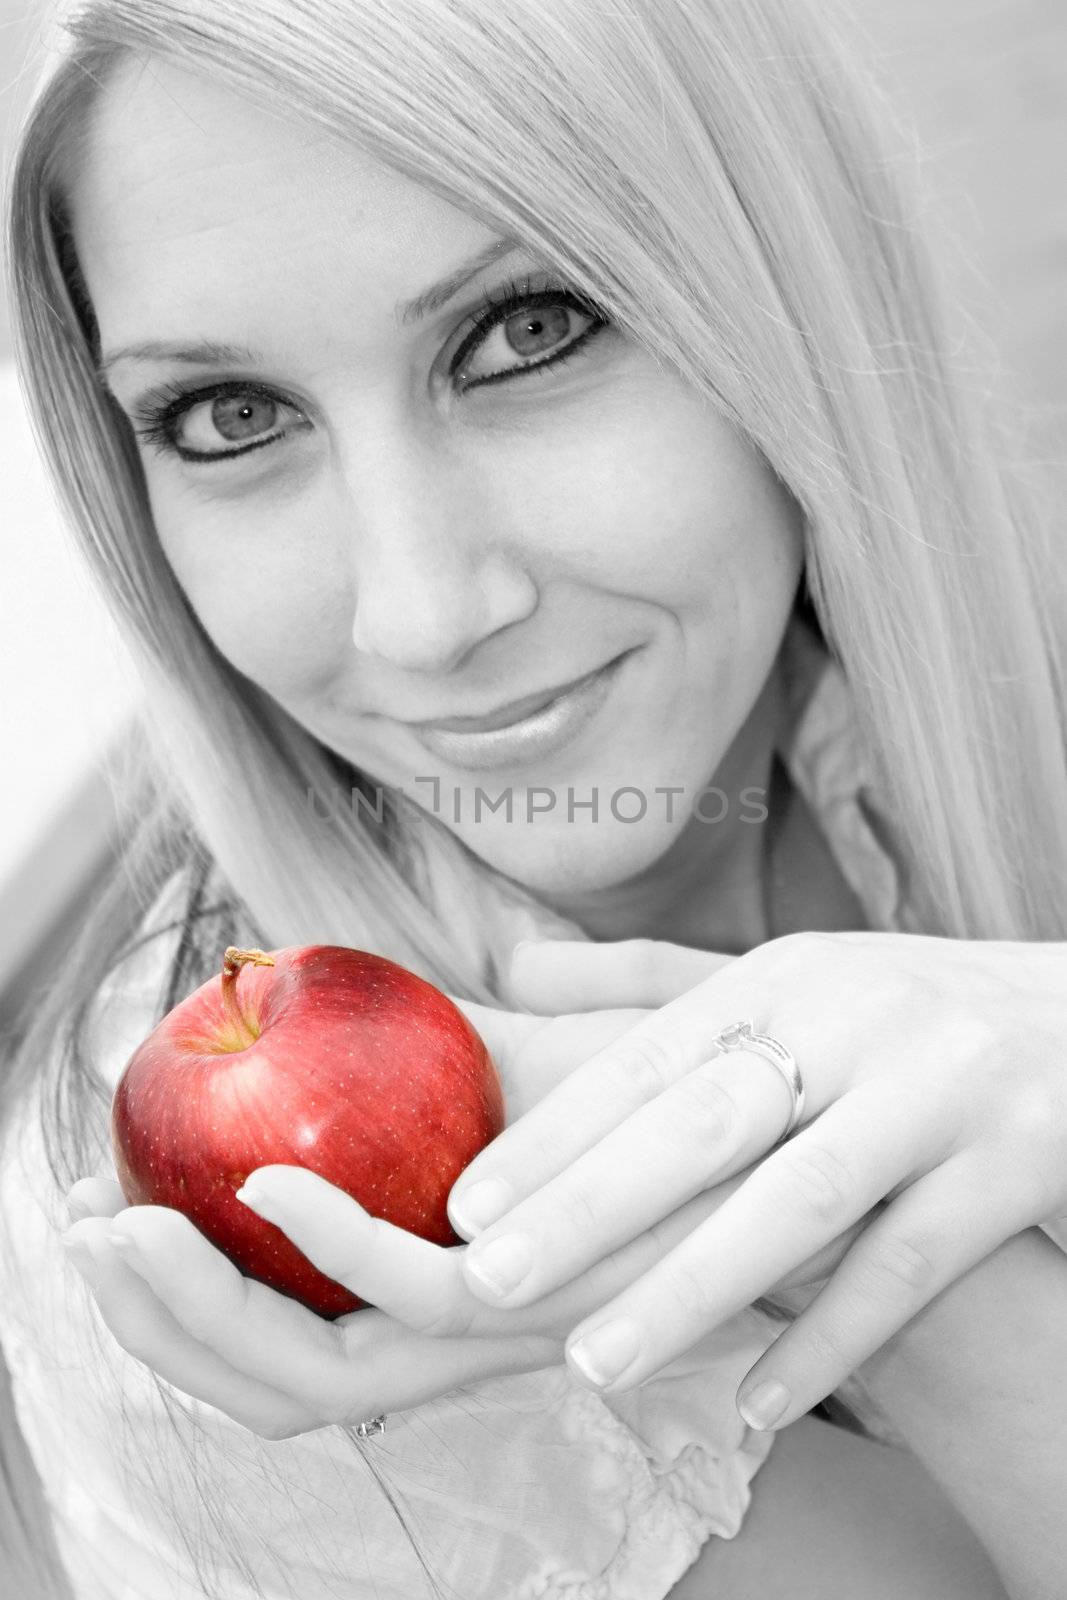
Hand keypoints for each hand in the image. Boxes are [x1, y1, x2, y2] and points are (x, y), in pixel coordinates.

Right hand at [60, 996, 763, 1439]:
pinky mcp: (548, 1300)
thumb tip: (335, 961)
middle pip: (267, 1380)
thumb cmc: (694, 1088)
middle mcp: (454, 1330)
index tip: (95, 1212)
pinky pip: (403, 1308)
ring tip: (117, 1230)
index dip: (175, 1296)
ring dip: (199, 1309)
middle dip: (156, 1323)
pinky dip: (322, 1254)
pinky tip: (261, 1190)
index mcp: (436, 1282)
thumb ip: (445, 1025)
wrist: (808, 1122)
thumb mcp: (548, 1044)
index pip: (277, 1331)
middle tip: (78, 1233)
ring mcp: (497, 1327)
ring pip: (309, 1372)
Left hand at [446, 931, 1066, 1430]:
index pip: (651, 1055)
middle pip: (706, 1121)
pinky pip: (909, 1268)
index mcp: (785, 974)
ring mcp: (938, 1092)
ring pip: (801, 1202)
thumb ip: (647, 982)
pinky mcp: (1013, 1164)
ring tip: (595, 1363)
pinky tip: (755, 1402)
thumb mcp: (788, 974)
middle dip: (590, 1206)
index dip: (558, 1130)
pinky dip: (831, 1339)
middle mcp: (856, 1021)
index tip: (467, 1203)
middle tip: (488, 1279)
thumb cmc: (900, 1011)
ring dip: (692, 1289)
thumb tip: (511, 968)